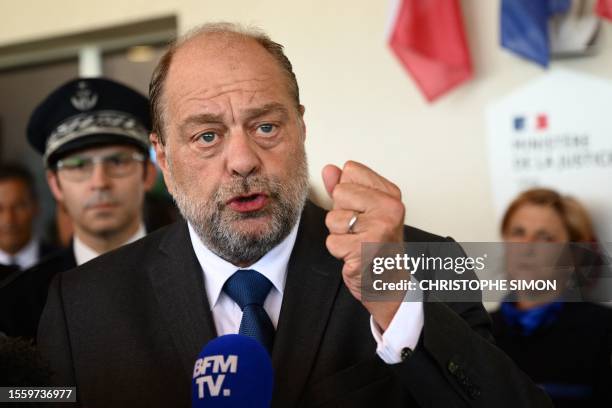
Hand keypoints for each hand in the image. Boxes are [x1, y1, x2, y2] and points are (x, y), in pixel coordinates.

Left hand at [323, 161, 404, 330]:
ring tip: (357, 241)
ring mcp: (378, 229)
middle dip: (341, 213)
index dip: (348, 192)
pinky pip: (332, 241)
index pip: (350, 170)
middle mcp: (389, 209)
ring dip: (339, 234)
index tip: (362, 210)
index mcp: (390, 194)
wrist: (389, 283)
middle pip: (339, 193)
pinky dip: (339, 251)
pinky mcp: (365, 250)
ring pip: (333, 218)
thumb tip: (329, 170)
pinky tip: (355, 254)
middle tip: (359, 229)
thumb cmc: (378, 246)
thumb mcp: (365, 210)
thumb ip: (345, 187)